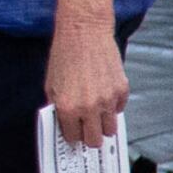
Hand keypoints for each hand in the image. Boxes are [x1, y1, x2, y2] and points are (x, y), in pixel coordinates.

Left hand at [47, 22, 127, 148]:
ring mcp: (108, 100)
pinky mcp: (122, 90)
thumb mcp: (51, 84)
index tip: (73, 130)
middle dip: (88, 136)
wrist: (84, 31)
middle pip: (94, 141)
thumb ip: (57, 108)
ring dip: (102, 124)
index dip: (72, 134)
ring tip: (96, 112)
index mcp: (68, 107)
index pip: (73, 137)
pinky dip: (112, 107)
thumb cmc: (64, 54)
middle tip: (85, 127)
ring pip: (110, 130)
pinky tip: (103, 93)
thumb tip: (64, 125)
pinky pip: (119, 110)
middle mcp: (89, 107)